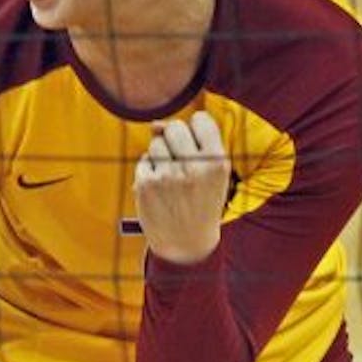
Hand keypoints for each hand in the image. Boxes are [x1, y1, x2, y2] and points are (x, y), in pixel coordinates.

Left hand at [134, 111, 229, 264]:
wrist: (187, 242)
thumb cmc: (200, 200)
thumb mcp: (209, 173)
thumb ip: (190, 142)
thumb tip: (155, 124)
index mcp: (217, 162)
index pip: (201, 119)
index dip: (195, 129)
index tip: (197, 146)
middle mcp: (194, 167)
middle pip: (174, 127)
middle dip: (175, 139)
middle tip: (182, 163)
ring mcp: (168, 175)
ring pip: (156, 142)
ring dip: (161, 155)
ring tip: (173, 178)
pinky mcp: (146, 183)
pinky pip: (144, 159)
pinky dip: (150, 170)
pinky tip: (160, 188)